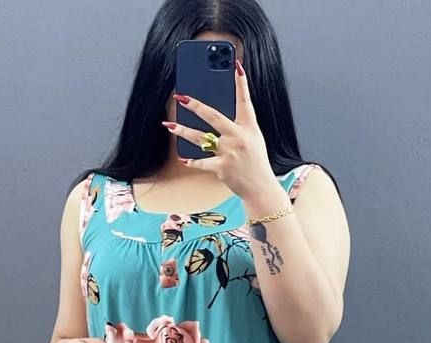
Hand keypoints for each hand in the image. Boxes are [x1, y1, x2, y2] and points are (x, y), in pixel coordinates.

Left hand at [164, 58, 279, 205]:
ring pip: (201, 139)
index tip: (236, 65)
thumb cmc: (256, 162)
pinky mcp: (222, 168)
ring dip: (183, 131)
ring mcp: (230, 153)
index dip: (241, 83)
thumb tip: (212, 114)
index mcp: (249, 128)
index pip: (245, 101)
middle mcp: (239, 137)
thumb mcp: (253, 139)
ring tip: (169, 126)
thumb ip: (237, 125)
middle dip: (196, 106)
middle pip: (213, 117)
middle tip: (181, 97)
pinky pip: (202, 163)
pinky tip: (184, 158)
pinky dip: (193, 161)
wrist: (261, 189)